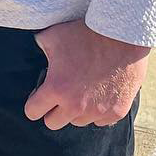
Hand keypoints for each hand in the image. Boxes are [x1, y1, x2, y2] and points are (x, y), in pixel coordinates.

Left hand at [24, 20, 149, 129]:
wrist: (123, 36)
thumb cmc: (87, 33)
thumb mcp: (54, 35)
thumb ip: (39, 47)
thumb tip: (32, 50)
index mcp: (57, 88)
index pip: (33, 112)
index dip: (34, 104)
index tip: (40, 97)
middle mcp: (75, 106)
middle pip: (53, 123)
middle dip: (53, 110)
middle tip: (61, 94)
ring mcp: (97, 111)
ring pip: (78, 122)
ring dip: (77, 111)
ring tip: (83, 91)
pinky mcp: (116, 112)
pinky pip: (100, 121)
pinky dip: (98, 111)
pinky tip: (100, 94)